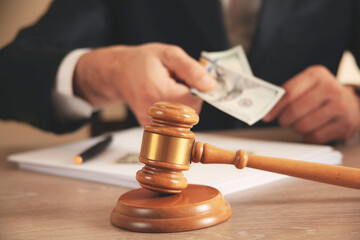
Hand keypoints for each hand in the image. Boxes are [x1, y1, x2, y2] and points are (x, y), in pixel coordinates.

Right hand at [73, 43, 215, 124]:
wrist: (118, 72)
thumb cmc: (142, 61)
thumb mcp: (169, 55)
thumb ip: (192, 69)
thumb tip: (210, 85)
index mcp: (159, 92)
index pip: (194, 99)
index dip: (196, 87)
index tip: (186, 76)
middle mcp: (154, 113)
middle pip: (190, 111)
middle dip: (189, 96)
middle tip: (175, 81)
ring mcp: (151, 123)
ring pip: (183, 118)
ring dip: (182, 103)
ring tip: (168, 88)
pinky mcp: (150, 127)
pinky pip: (173, 121)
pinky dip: (173, 109)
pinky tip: (163, 97)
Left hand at [263, 65, 359, 143]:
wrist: (353, 104)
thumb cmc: (322, 95)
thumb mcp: (307, 85)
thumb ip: (287, 94)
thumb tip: (266, 110)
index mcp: (316, 75)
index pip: (289, 92)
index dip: (274, 107)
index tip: (266, 116)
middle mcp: (330, 88)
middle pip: (294, 111)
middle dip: (284, 120)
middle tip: (284, 121)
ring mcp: (340, 106)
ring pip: (303, 126)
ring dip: (296, 128)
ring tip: (300, 123)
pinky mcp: (345, 124)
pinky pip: (315, 137)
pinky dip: (308, 136)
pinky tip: (312, 129)